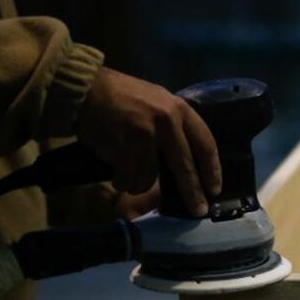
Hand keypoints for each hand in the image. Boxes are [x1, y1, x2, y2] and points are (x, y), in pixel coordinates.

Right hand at [77, 67, 220, 215]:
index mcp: (178, 109)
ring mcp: (145, 136)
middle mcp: (166, 122)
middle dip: (193, 192)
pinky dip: (122, 181)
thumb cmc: (121, 96)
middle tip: (199, 210)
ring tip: (128, 171)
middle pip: (185, 167)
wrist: (84, 89)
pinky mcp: (124, 149)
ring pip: (151, 178)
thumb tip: (188, 160)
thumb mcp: (157, 100)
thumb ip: (174, 125)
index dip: (212, 170)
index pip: (205, 144)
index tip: (214, 189)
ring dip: (139, 182)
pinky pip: (129, 179)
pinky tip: (116, 172)